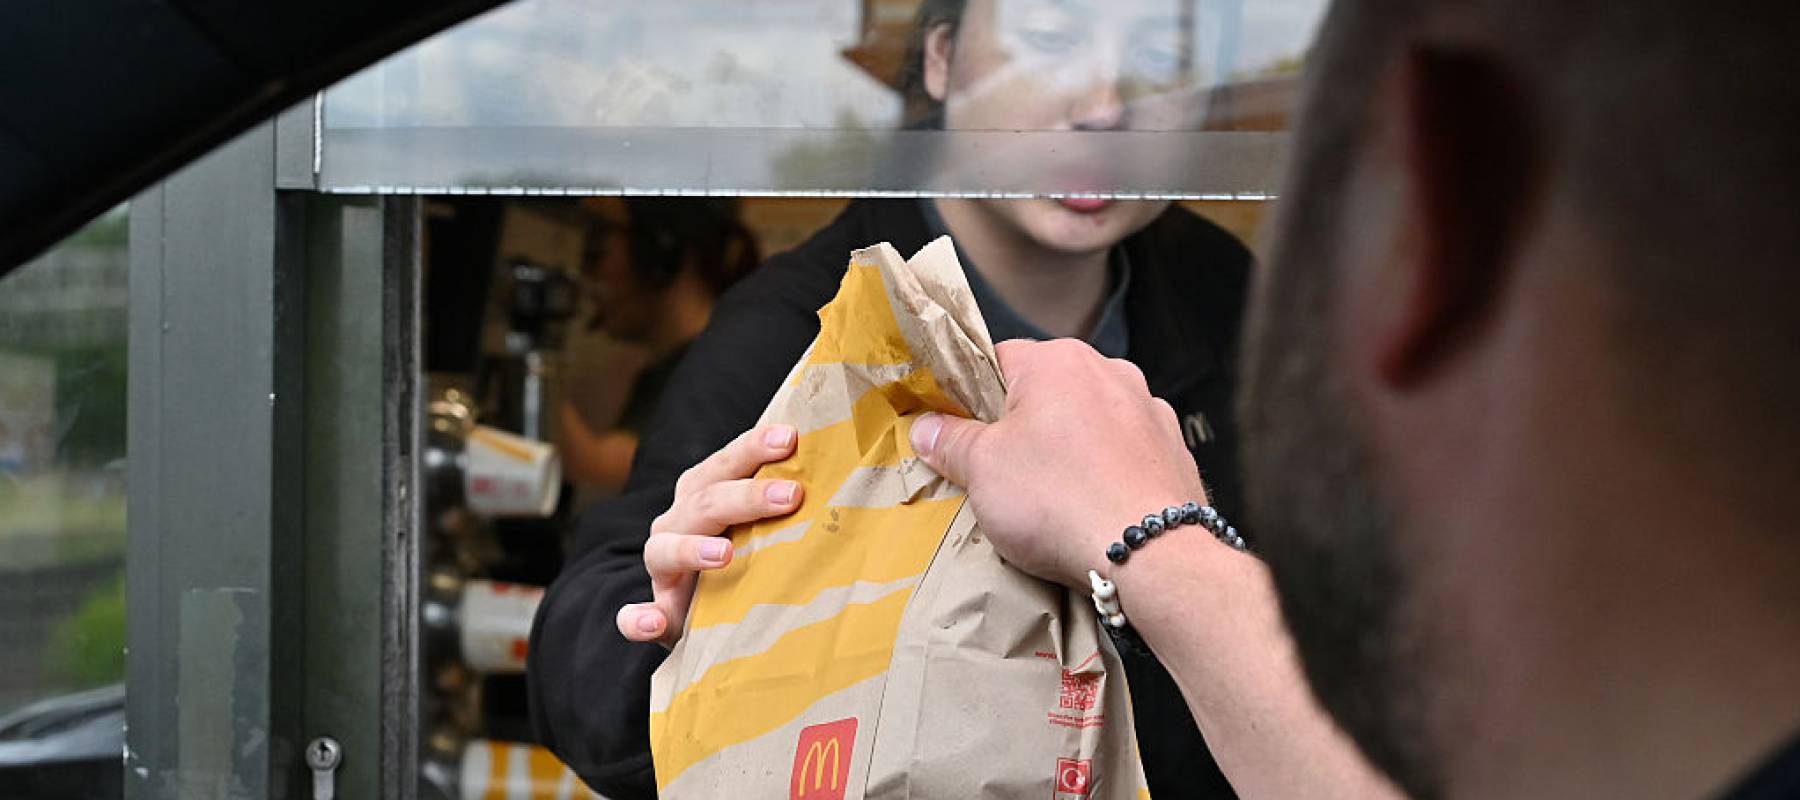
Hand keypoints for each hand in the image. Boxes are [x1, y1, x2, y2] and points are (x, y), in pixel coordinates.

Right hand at [616, 424, 803, 645]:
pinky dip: (639, 619)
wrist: (710, 617)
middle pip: (704, 502)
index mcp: (702, 496)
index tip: (791, 436)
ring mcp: (663, 571)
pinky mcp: (657, 616)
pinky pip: (638, 617)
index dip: (753, 448)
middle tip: (791, 495)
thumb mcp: (763, 526)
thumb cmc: (750, 560)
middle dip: (745, 496)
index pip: (725, 464)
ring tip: (726, 554)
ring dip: (692, 549)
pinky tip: (653, 621)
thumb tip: (847, 470)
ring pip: (666, 550)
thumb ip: (787, 501)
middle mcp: (677, 525)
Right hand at [909, 339, 1206, 588]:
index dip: (970, 396)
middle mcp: (1110, 372)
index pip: (996, 359)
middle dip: (1021, 427)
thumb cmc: (1060, 501)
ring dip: (1067, 448)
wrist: (1151, 555)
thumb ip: (951, 441)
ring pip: (1088, 421)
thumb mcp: (983, 470)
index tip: (957, 431)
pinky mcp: (1174, 449)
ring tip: (1051, 499)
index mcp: (1057, 361)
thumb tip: (926, 427)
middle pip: (1046, 390)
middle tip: (999, 474)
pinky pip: (1124, 452)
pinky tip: (1093, 507)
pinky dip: (1106, 471)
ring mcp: (1149, 409)